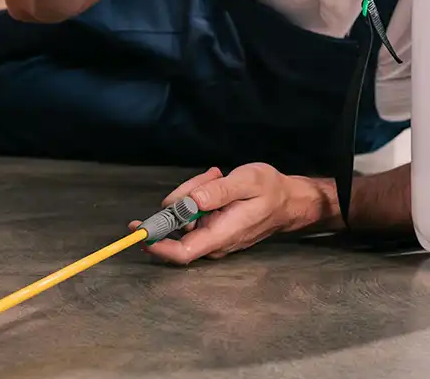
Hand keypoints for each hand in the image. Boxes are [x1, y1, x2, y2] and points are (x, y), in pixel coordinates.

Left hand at [129, 164, 330, 264]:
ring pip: (185, 215)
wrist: (289, 201)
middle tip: (210, 177)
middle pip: (179, 226)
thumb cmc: (271, 191)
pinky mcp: (212, 229)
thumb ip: (216, 191)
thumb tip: (188, 201)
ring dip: (194, 193)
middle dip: (183, 199)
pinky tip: (217, 183)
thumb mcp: (246, 182)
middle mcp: (214, 242)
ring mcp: (212, 237)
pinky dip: (199, 196)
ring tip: (219, 177)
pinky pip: (193, 213)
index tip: (140, 231)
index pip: (182, 252)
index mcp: (221, 235)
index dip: (157, 246)